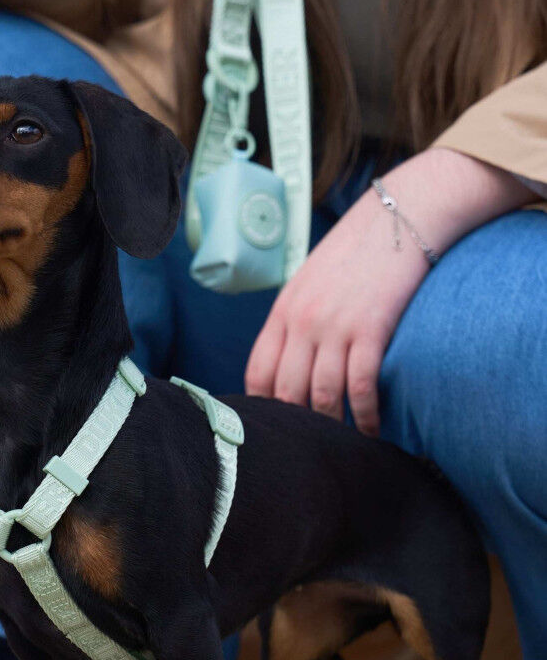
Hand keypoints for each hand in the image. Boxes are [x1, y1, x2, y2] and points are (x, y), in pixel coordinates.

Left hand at [245, 148, 536, 434]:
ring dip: (332, 425)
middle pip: (286, 391)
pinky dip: (365, 414)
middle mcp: (302, 322)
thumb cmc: (356, 252)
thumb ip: (295, 319)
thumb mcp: (310, 282)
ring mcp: (335, 327)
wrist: (401, 215)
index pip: (258, 373)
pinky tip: (372, 428)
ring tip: (341, 442)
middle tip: (309, 444)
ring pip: (322, 395)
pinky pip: (361, 386)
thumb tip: (289, 361)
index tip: (275, 425)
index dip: (262, 405)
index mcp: (283, 311)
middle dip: (296, 423)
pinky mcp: (371, 329)